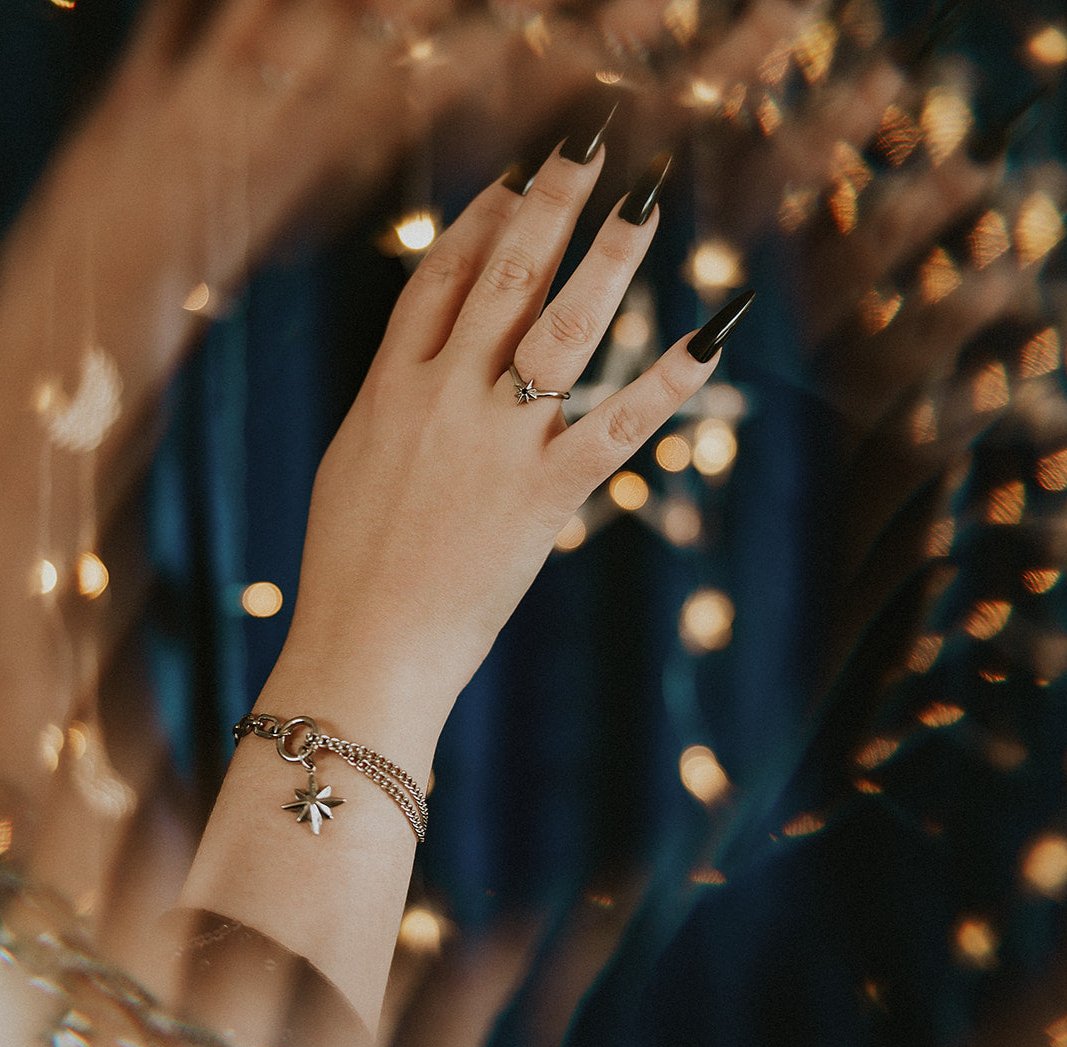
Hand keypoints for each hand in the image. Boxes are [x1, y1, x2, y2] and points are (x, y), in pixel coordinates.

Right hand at [281, 137, 740, 735]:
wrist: (366, 646)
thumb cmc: (349, 565)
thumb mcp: (354, 466)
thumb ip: (392, 404)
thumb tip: (422, 366)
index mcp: (389, 389)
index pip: (437, 280)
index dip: (478, 222)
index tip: (514, 182)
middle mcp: (442, 398)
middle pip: (501, 279)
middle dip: (548, 206)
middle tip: (588, 147)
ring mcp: (494, 444)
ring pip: (557, 329)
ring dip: (606, 260)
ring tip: (644, 203)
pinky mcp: (541, 496)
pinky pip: (615, 426)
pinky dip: (666, 383)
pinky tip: (710, 338)